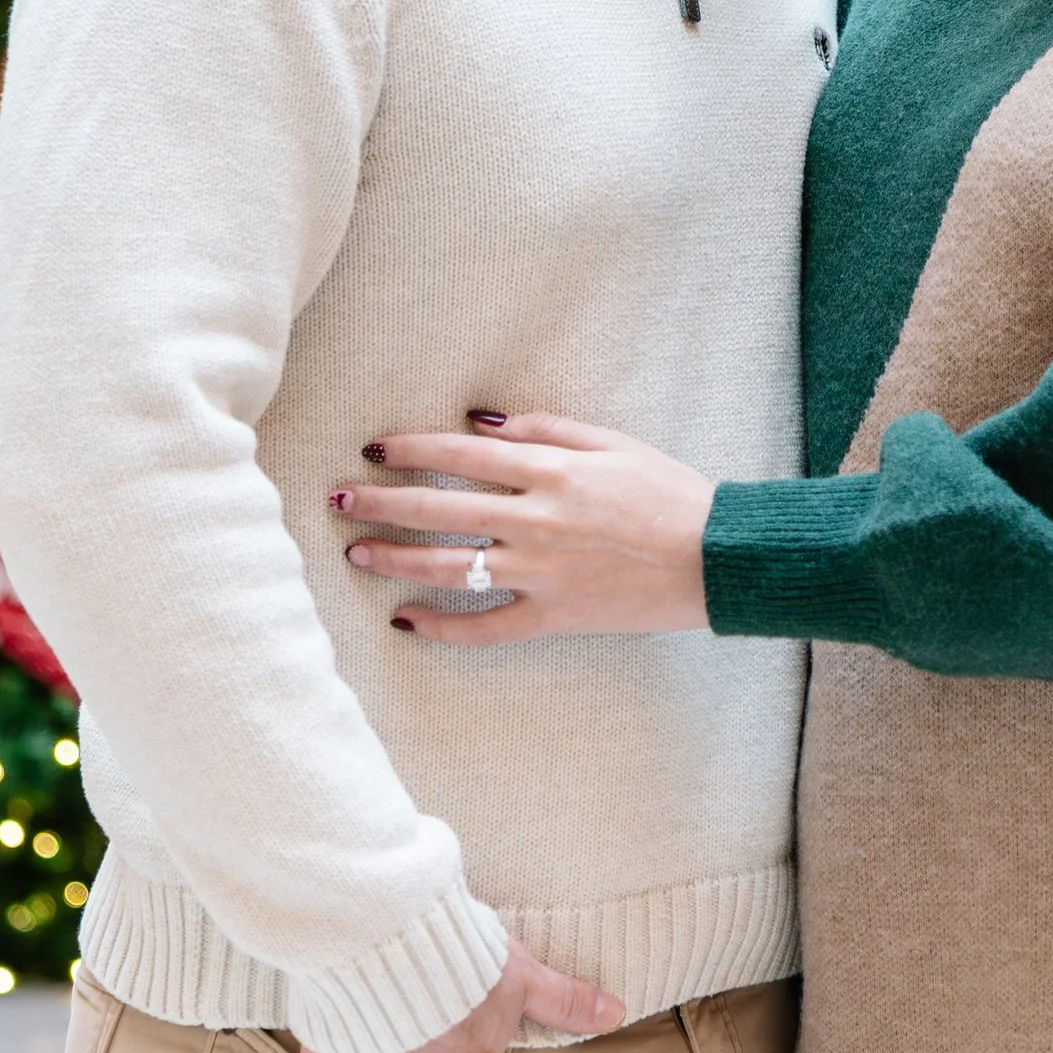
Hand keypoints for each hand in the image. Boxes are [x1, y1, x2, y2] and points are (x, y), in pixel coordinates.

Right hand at [298, 935, 622, 1052]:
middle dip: (424, 1033)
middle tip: (419, 989)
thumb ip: (565, 1000)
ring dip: (383, 1038)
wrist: (384, 938)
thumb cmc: (459, 955)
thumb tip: (616, 1014)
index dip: (468, 1017)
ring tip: (382, 995)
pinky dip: (338, 1043)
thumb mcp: (520, 974)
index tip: (456, 992)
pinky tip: (345, 1010)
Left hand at [333, 413, 712, 643]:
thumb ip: (547, 430)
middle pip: (438, 509)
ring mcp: (539, 573)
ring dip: (395, 559)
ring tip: (356, 554)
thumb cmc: (670, 494)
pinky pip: (484, 628)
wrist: (714, 559)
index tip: (375, 448)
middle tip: (338, 500)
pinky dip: (441, 627)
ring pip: (449, 567)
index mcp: (550, 471)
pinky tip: (406, 621)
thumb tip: (483, 425)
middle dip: (381, 502)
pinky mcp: (551, 616)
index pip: (459, 455)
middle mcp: (535, 520)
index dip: (411, 449)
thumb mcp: (613, 443)